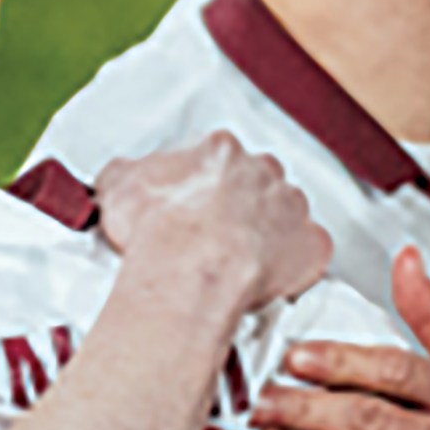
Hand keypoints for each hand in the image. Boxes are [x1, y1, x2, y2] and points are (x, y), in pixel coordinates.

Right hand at [88, 137, 327, 309]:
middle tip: (217, 234)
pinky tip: (272, 279)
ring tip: (242, 261)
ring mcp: (292, 206)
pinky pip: (309, 252)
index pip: (216, 158)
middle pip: (256, 182)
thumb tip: (121, 176)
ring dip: (270, 232)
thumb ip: (124, 173)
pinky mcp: (311, 245)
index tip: (194, 204)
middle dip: (241, 205)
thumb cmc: (156, 230)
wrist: (189, 270)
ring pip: (286, 214)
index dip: (204, 184)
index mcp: (219, 150)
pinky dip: (296, 264)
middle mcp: (263, 170)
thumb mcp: (118, 187)